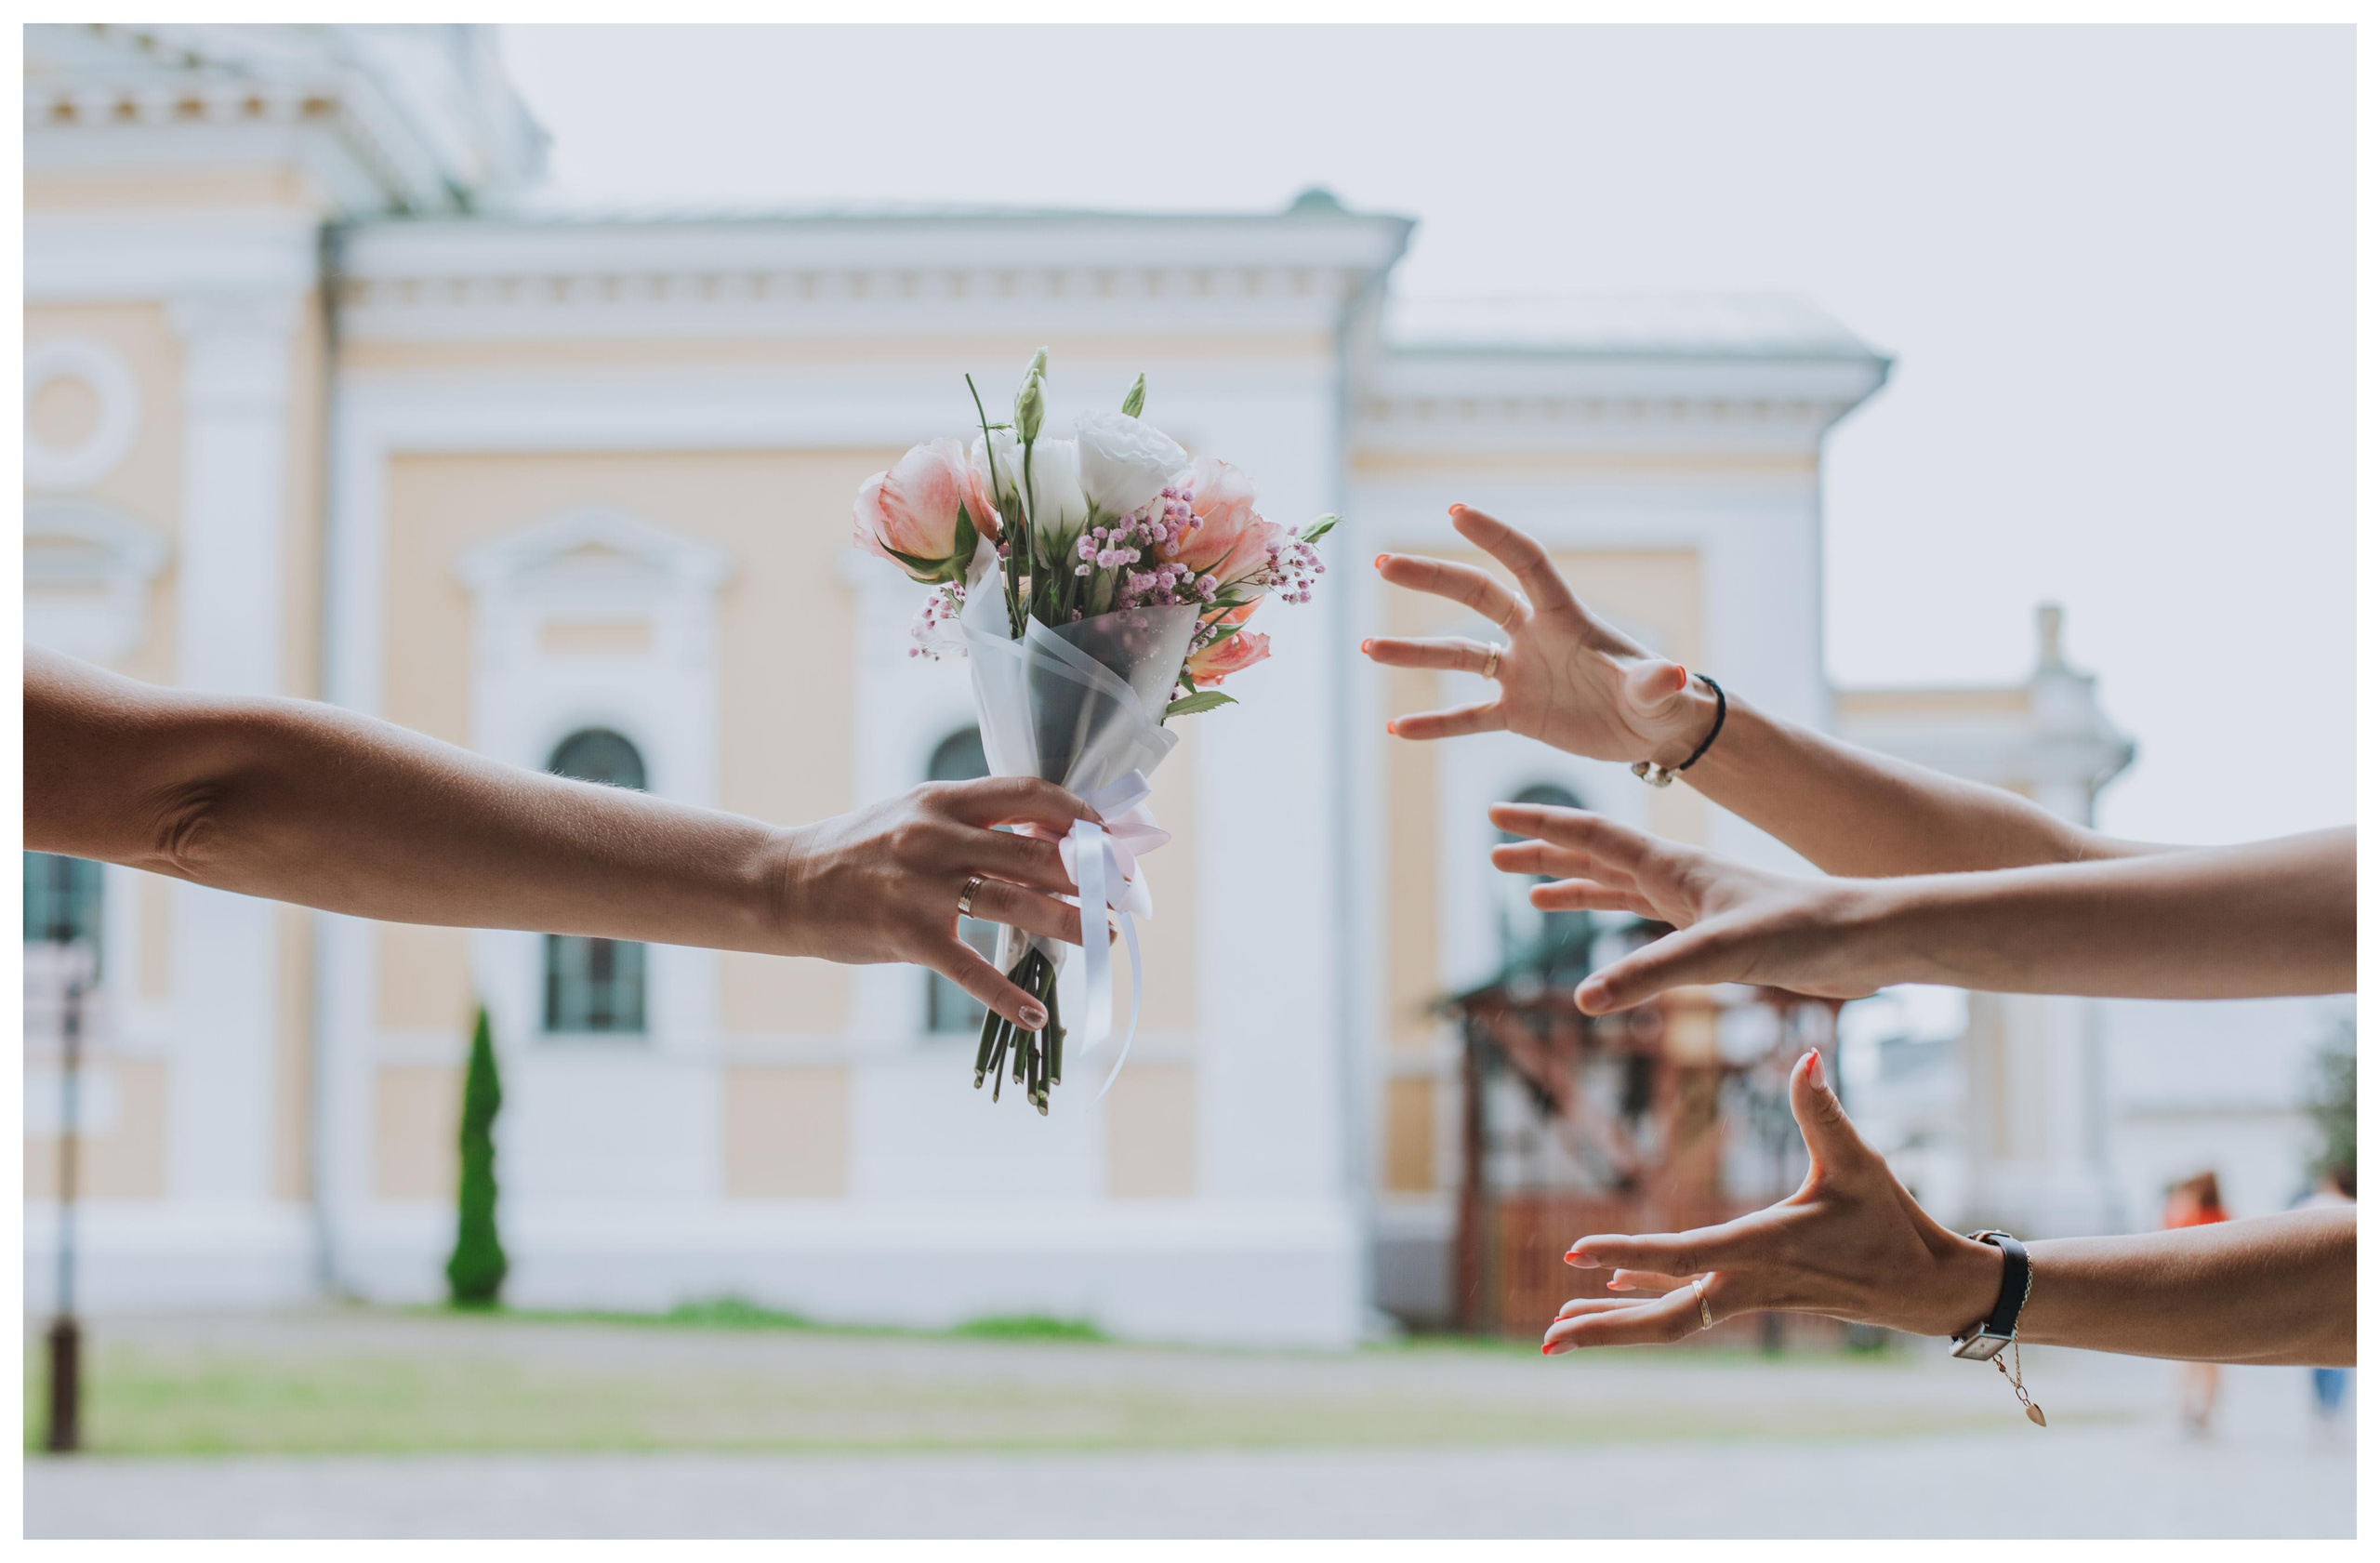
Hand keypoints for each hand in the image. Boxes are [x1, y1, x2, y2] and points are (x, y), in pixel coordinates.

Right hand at [775, 776, 1096, 1028]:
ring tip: (1104, 938)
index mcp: (945, 799)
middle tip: (1125, 893)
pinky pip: (969, 970)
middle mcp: (937, 836)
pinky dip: (1008, 997)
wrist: (784, 883)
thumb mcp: (915, 814)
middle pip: (1037, 851)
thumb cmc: (860, 851)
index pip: (1032, 793)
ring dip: (1071, 923)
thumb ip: (975, 822)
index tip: (1114, 834)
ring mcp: (922, 887)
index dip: (1082, 813)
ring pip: (1017, 904)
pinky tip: (1037, 1016)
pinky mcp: (906, 935)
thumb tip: (1051, 839)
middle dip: (1092, 875)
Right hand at [1363, 504, 1715, 765]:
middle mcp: (1533, 636)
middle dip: (1431, 577)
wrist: (1651, 731)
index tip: (1454, 511)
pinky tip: (1398, 730)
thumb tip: (1676, 676)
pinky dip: (1435, 724)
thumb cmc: (1659, 699)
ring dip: (1413, 652)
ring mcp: (1519, 673)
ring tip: (1368, 648)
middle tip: (1383, 563)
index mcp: (1565, 617)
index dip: (1494, 536)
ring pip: (1457, 654)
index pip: (1524, 563)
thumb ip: (1655, 683)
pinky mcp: (1516, 713)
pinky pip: (1467, 717)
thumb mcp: (1658, 693)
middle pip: (1475, 595)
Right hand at [1490, 800, 1890, 1013]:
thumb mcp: (1719, 954)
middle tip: (1495, 854)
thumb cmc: (1801, 931)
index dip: (1541, 827)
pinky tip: (1603, 935)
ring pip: (1617, 888)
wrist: (1865, 939)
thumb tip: (1584, 1000)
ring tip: (1531, 895)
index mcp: (1672, 867)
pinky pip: (1646, 920)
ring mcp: (1694, 905)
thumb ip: (1651, 975)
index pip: (1591, 836)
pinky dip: (1613, 920)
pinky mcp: (1714, 933)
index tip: (1495, 817)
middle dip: (1544, 854)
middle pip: (1595, 856)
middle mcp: (1678, 878)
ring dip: (1573, 887)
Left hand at [1543, 1050, 2004, 1352]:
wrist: (1925, 1289)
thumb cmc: (1890, 1220)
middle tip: (1547, 1341)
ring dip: (1615, 1327)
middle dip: (1605, 1332)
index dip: (1627, 1255)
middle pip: (1665, 1319)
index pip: (1682, 1255)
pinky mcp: (1751, 1299)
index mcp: (1764, 1247)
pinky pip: (1687, 1310)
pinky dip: (1646, 1303)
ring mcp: (1748, 1298)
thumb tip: (1808, 1056)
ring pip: (1670, 1322)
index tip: (1573, 1254)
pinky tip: (1611, 1296)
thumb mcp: (1860, 1161)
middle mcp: (1748, 1283)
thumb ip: (1824, 1111)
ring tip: (1556, 1332)